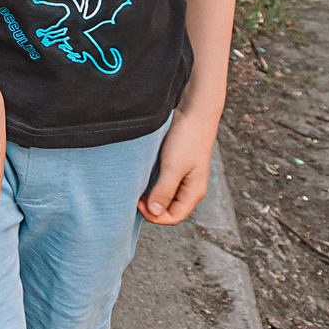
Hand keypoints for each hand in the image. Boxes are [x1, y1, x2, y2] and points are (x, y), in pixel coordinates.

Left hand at [139, 106, 221, 224]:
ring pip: (164, 195)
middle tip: (134, 196)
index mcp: (194, 192)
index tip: (137, 203)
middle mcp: (190, 188)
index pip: (173, 217)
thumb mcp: (173, 167)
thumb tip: (154, 213)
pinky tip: (141, 175)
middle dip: (151, 207)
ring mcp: (183, 177)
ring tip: (136, 186)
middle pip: (168, 209)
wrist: (194, 110)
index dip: (154, 216)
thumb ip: (164, 191)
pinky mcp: (176, 166)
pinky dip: (152, 182)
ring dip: (150, 195)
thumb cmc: (187, 138)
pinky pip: (162, 182)